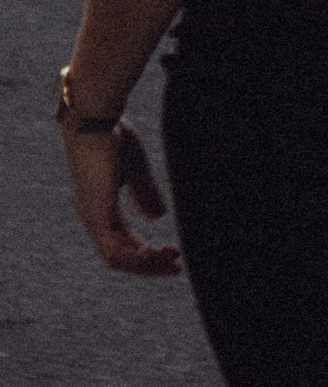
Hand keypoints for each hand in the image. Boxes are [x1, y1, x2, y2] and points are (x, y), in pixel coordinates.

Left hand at [64, 118, 182, 279]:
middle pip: (120, 256)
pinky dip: (136, 257)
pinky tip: (157, 255)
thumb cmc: (111, 135)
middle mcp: (93, 217)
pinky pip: (115, 249)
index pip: (122, 241)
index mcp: (99, 206)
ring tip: (173, 263)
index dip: (146, 252)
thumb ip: (145, 192)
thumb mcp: (134, 168)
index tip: (173, 252)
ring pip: (118, 258)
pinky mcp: (97, 214)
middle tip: (176, 267)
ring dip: (146, 265)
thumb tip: (157, 217)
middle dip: (149, 265)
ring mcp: (92, 217)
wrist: (94, 119)